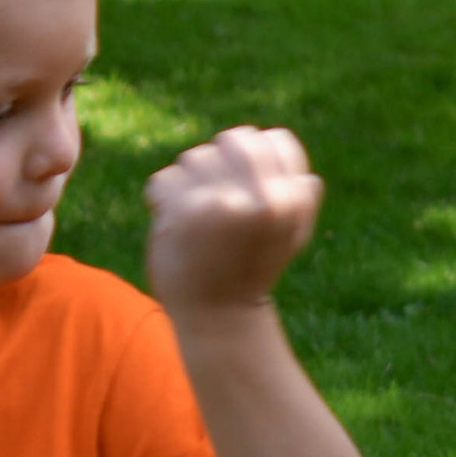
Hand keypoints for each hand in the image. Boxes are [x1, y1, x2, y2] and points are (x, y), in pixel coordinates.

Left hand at [145, 126, 322, 314]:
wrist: (219, 316)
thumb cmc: (252, 271)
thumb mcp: (291, 232)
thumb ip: (294, 189)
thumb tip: (277, 140)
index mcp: (293, 198)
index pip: (273, 139)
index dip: (253, 155)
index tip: (241, 182)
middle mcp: (263, 197)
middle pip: (233, 140)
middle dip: (219, 163)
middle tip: (211, 195)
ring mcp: (223, 202)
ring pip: (194, 158)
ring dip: (188, 183)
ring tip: (195, 216)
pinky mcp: (185, 212)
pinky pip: (164, 180)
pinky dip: (161, 200)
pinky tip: (174, 223)